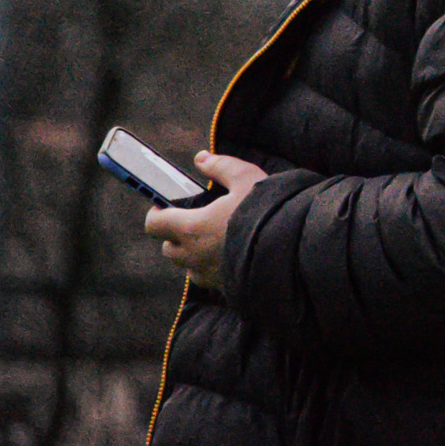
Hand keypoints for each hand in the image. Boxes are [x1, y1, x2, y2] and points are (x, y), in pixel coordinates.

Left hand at [143, 152, 266, 290]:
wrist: (290, 251)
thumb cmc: (265, 212)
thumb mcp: (246, 178)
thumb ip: (221, 167)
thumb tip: (201, 158)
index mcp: (191, 228)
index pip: (154, 224)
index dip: (157, 213)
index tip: (169, 206)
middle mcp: (193, 255)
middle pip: (168, 247)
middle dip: (176, 234)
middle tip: (197, 220)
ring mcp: (206, 274)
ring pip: (186, 264)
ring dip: (192, 252)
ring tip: (215, 238)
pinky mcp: (221, 287)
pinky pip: (205, 277)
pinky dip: (210, 266)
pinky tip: (230, 254)